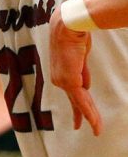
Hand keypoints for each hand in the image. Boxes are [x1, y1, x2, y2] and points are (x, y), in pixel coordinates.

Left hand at [49, 6, 100, 134]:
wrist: (69, 27)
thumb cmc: (75, 36)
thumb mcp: (80, 57)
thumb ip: (81, 73)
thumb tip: (85, 86)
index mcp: (61, 73)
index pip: (72, 94)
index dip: (78, 107)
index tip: (79, 120)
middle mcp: (59, 80)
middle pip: (76, 101)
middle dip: (83, 116)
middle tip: (90, 129)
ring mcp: (62, 81)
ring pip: (80, 103)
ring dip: (90, 116)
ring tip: (97, 129)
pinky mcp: (69, 81)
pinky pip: (81, 100)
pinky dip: (88, 111)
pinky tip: (93, 122)